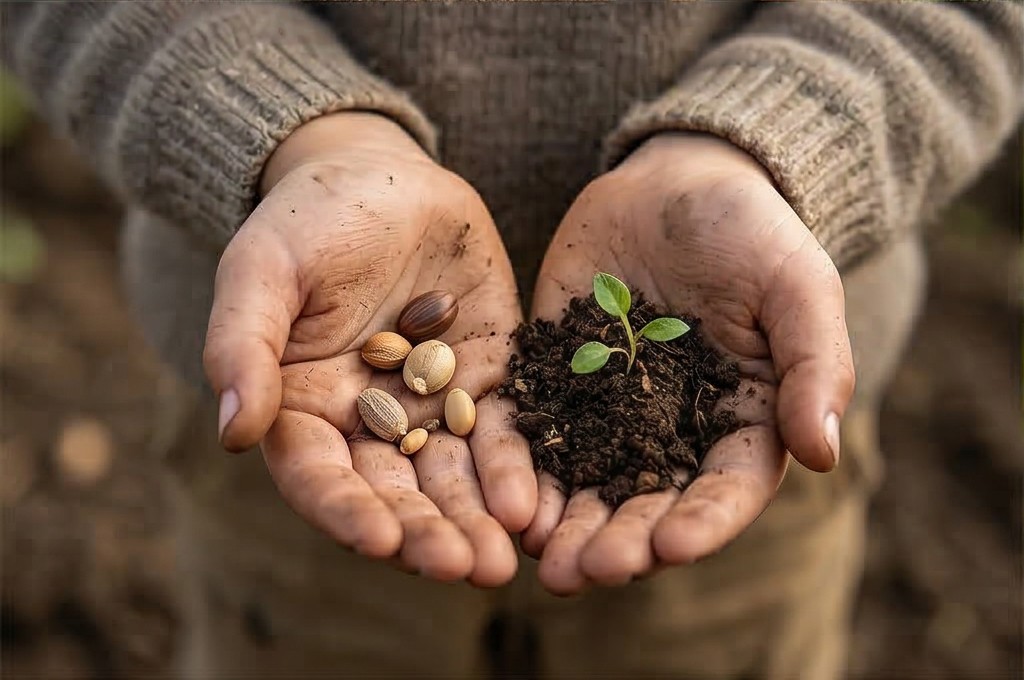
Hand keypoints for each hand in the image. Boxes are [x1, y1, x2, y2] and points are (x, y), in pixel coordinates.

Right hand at [202, 113, 534, 585]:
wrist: (379, 180)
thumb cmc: (305, 221)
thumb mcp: (262, 271)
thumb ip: (244, 345)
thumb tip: (233, 431)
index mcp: (303, 407)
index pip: (321, 475)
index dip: (346, 511)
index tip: (379, 542)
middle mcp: (368, 420)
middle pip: (395, 490)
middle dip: (428, 533)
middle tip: (465, 569)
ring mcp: (431, 401)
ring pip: (453, 475)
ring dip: (476, 519)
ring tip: (500, 561)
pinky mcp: (486, 374)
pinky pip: (503, 429)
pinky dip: (515, 468)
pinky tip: (532, 504)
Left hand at [523, 133, 854, 593]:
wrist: (675, 182)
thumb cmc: (752, 232)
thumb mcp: (798, 287)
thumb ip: (814, 366)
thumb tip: (822, 454)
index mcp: (739, 422)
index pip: (724, 489)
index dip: (701, 524)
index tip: (671, 548)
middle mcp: (671, 431)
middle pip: (645, 500)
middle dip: (618, 540)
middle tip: (585, 572)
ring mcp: (609, 407)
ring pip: (586, 479)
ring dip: (562, 522)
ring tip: (537, 555)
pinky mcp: (555, 375)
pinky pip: (533, 426)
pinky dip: (519, 462)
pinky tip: (500, 493)